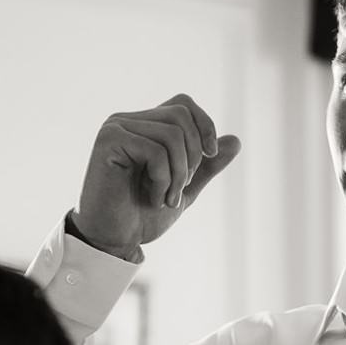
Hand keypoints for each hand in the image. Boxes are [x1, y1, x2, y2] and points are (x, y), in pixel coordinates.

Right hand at [70, 93, 242, 258]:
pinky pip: (155, 151)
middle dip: (193, 156)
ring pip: (172, 134)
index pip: (183, 105)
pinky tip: (152, 198)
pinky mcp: (109, 141)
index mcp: (143, 126)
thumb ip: (207, 165)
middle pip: (181, 116)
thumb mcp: (184, 188)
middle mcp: (127, 120)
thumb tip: (236, 141)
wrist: (113, 240)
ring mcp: (115, 128)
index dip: (204, 125)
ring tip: (167, 199)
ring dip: (179, 174)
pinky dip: (163, 180)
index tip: (211, 156)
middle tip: (180, 189)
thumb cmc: (142, 215)